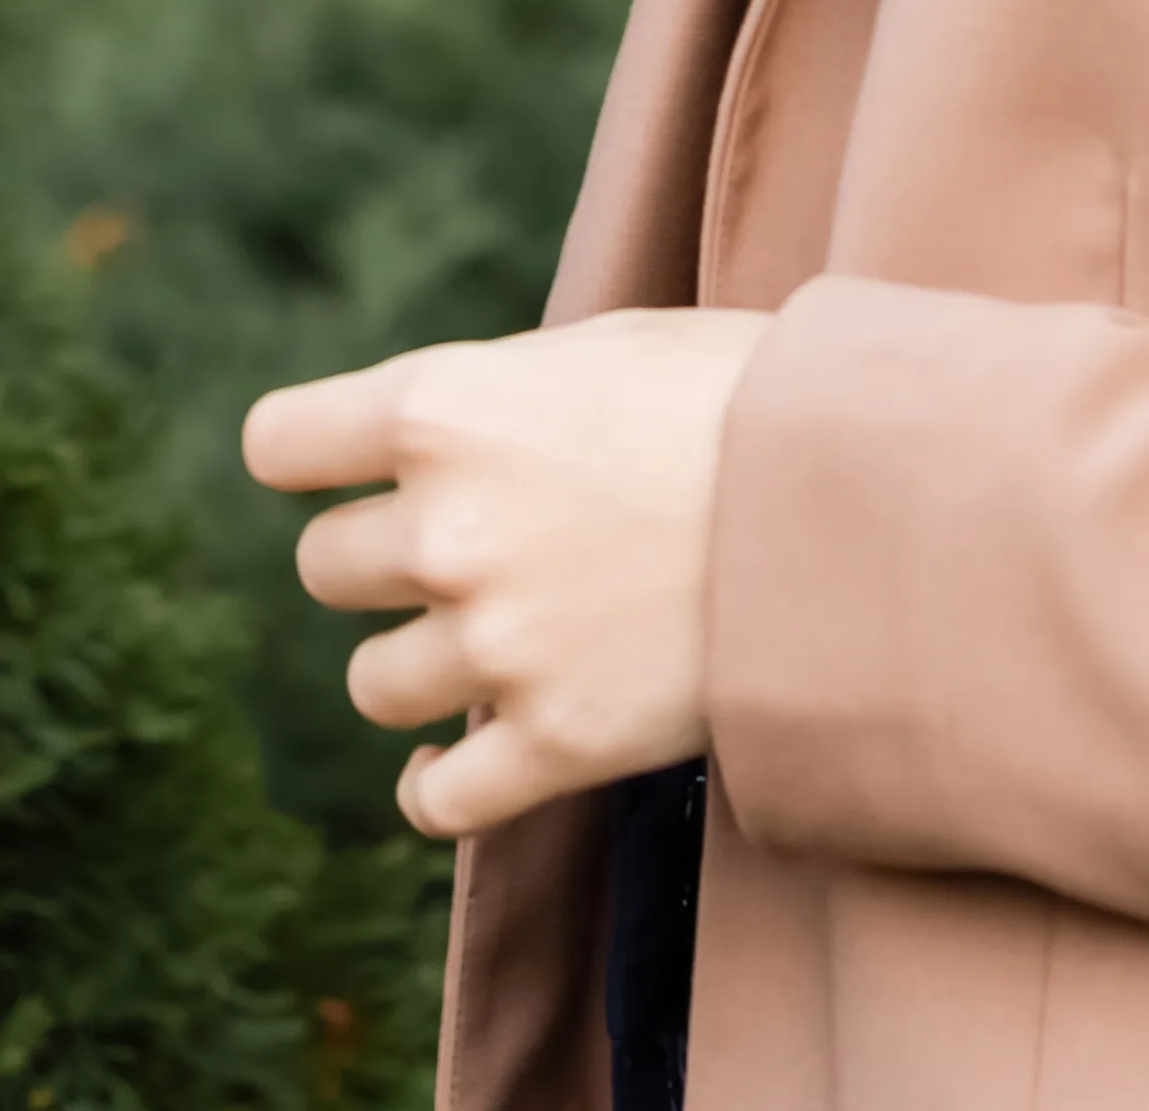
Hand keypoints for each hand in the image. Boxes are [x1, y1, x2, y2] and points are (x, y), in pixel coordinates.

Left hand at [244, 310, 775, 839]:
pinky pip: (438, 799)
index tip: (342, 473)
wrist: (868, 506)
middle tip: (466, 558)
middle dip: (382, 566)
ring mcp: (498, 645)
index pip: (280, 446)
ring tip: (492, 648)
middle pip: (325, 570)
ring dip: (419, 670)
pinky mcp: (557, 744)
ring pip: (374, 684)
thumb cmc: (750, 399)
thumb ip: (502, 395)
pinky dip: (438, 790)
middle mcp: (446, 529)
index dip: (310, 461)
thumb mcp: (608, 348)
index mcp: (444, 410)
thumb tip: (450, 429)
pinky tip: (457, 768)